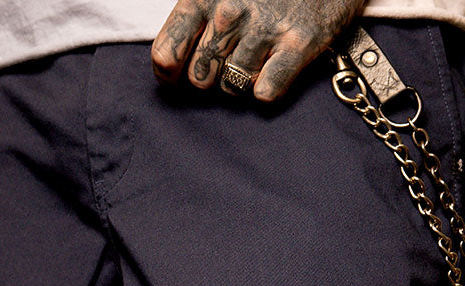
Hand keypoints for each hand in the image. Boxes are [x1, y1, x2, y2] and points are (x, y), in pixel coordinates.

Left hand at [152, 0, 365, 102]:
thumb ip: (194, 15)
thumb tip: (169, 60)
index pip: (167, 53)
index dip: (168, 73)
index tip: (176, 75)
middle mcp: (230, 13)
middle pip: (199, 80)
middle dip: (210, 77)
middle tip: (227, 62)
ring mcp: (264, 30)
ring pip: (231, 89)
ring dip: (240, 81)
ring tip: (255, 58)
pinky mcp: (297, 45)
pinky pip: (265, 93)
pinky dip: (268, 88)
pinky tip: (274, 67)